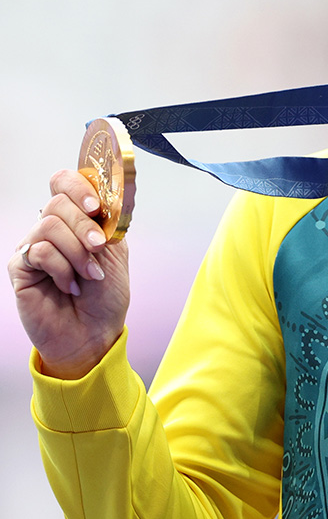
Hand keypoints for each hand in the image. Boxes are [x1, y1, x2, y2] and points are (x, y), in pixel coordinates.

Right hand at [8, 170, 130, 378]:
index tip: (95, 205)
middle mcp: (52, 229)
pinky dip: (61, 268)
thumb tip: (98, 201)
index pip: (64, 183)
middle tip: (98, 247)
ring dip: (76, 251)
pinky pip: (39, 251)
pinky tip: (70, 286)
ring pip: (49, 225)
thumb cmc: (105, 298)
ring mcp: (33, 247)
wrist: (94, 335)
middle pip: (57, 201)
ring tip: (89, 276)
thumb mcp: (115, 254)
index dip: (78, 186)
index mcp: (76, 220)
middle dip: (83, 224)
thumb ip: (105, 224)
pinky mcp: (20, 268)